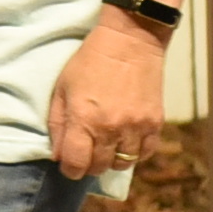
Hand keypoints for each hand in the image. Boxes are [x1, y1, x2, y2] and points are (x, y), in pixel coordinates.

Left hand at [47, 16, 167, 180]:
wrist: (129, 42)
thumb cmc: (89, 62)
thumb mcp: (62, 88)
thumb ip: (57, 124)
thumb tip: (58, 156)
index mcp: (83, 119)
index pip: (76, 164)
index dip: (70, 169)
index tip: (69, 163)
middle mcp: (110, 128)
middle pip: (99, 167)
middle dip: (89, 164)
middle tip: (87, 152)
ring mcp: (135, 127)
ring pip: (123, 164)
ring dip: (112, 159)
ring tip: (107, 145)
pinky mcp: (155, 123)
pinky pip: (145, 153)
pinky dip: (135, 153)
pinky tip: (127, 141)